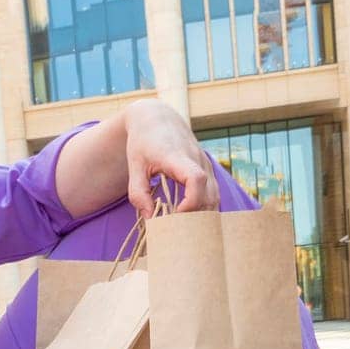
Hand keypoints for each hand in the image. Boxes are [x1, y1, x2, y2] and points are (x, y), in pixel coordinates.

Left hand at [124, 100, 219, 217]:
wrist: (157, 118)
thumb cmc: (143, 143)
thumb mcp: (134, 167)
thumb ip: (138, 193)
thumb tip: (150, 219)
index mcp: (178, 156)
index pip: (196, 179)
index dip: (190, 201)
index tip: (175, 213)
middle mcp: (197, 159)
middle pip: (209, 194)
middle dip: (196, 216)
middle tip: (177, 229)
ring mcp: (206, 164)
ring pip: (215, 196)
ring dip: (202, 215)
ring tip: (183, 227)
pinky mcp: (208, 169)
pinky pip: (214, 193)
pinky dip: (205, 208)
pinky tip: (191, 219)